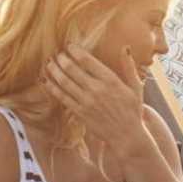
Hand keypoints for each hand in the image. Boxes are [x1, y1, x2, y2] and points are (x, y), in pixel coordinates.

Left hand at [44, 44, 152, 161]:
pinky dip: (52, 87)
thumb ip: (129, 67)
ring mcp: (87, 101)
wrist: (127, 135)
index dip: (74, 51)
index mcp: (111, 80)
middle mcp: (97, 89)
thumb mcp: (136, 87)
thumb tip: (126, 48)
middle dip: (61, 58)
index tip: (69, 46)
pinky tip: (46, 80)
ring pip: (64, 81)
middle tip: (57, 54)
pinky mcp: (80, 112)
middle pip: (71, 68)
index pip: (87, 60)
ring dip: (54, 70)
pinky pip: (62, 97)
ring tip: (49, 63)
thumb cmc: (132, 110)